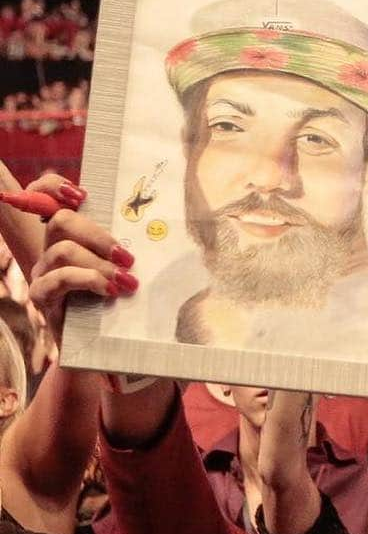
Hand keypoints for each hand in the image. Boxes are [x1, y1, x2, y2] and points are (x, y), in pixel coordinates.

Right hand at [29, 191, 136, 344]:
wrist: (102, 347)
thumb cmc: (118, 303)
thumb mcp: (124, 269)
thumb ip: (127, 248)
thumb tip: (159, 225)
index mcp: (69, 236)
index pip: (43, 195)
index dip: (53, 186)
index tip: (83, 195)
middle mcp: (51, 250)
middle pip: (61, 221)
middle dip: (98, 235)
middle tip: (127, 256)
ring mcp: (43, 273)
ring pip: (63, 250)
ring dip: (99, 263)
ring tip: (126, 280)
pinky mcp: (42, 297)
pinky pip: (58, 279)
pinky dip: (88, 280)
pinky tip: (109, 291)